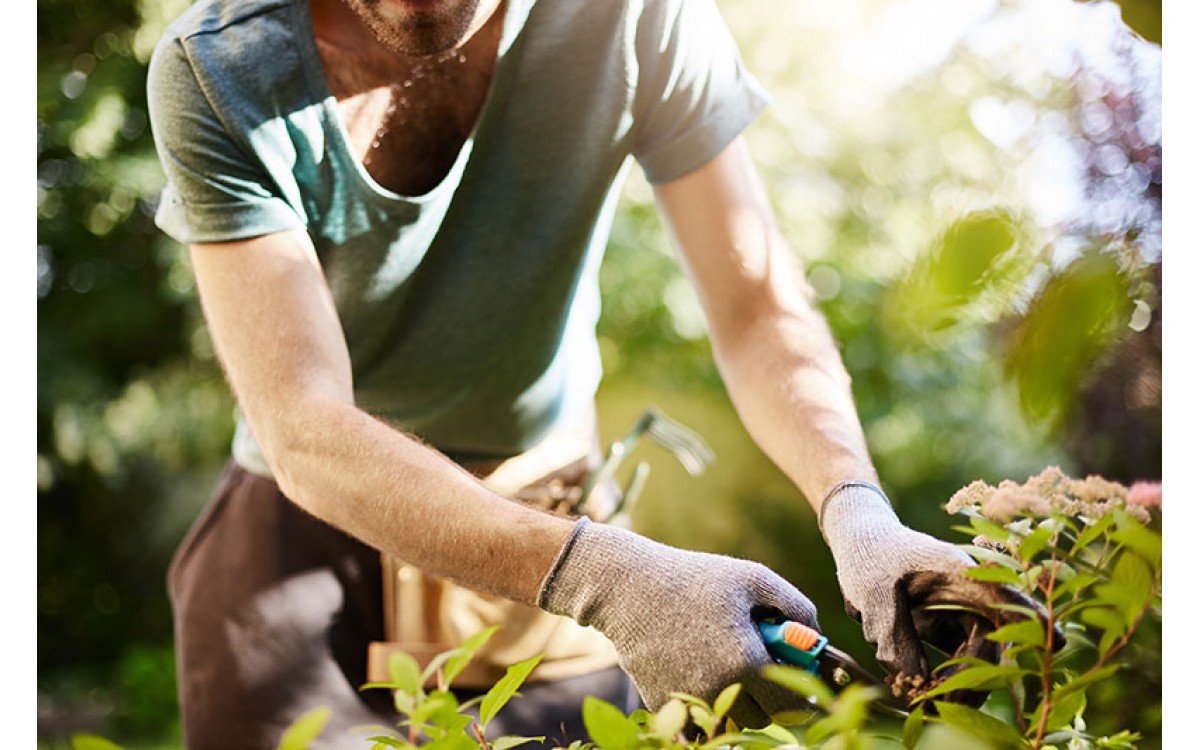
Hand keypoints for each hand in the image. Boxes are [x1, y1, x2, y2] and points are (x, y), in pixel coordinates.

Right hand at [538, 518, 817, 728]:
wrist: (627, 587)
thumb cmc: (693, 578)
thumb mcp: (751, 578)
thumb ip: (795, 604)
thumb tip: (816, 634)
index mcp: (746, 662)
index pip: (792, 705)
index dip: (802, 694)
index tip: (800, 679)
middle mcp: (719, 690)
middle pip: (762, 719)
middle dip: (768, 697)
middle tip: (759, 665)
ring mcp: (689, 700)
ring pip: (730, 721)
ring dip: (738, 701)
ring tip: (728, 663)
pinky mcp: (664, 704)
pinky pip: (698, 717)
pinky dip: (706, 700)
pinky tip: (699, 666)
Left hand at [820, 482, 1049, 685]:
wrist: (861, 541)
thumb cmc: (869, 556)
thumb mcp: (872, 593)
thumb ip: (892, 635)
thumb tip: (914, 681)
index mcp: (959, 573)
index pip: (1003, 597)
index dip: (1029, 618)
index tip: (1054, 639)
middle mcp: (971, 594)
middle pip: (991, 643)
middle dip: (972, 681)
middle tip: (938, 706)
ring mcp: (963, 612)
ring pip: (978, 658)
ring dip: (960, 686)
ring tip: (927, 705)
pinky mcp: (950, 627)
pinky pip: (961, 661)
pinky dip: (946, 681)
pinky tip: (924, 696)